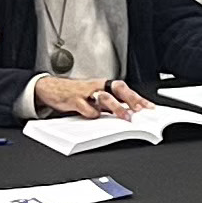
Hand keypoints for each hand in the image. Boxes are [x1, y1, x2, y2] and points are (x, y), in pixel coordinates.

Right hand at [33, 72, 149, 118]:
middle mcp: (97, 87)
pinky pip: (84, 106)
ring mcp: (86, 92)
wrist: (51, 88)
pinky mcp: (73, 99)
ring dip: (116, 107)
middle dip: (131, 99)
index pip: (125, 90)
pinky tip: (94, 116)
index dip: (138, 98)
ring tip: (125, 117)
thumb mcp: (95, 98)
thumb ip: (111, 105)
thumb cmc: (77, 93)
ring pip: (104, 97)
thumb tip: (130, 114)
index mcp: (104, 86)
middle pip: (118, 89)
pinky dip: (90, 112)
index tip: (150, 108)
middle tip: (141, 110)